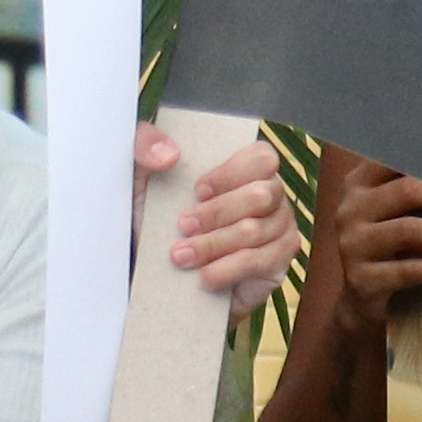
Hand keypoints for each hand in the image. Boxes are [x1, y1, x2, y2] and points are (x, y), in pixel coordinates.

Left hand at [154, 126, 298, 304]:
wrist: (157, 265)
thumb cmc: (158, 213)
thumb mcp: (143, 173)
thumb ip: (145, 144)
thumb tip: (168, 155)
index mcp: (246, 166)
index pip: (261, 157)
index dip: (232, 173)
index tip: (198, 191)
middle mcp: (270, 193)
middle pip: (262, 195)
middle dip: (218, 212)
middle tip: (183, 226)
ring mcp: (279, 227)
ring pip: (255, 231)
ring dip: (214, 244)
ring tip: (181, 256)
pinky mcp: (277, 261)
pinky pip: (260, 262)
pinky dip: (229, 269)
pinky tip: (205, 277)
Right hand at [309, 154, 421, 325]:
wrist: (366, 299)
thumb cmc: (395, 246)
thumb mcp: (403, 211)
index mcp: (361, 182)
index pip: (400, 159)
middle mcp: (351, 209)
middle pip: (407, 192)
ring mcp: (353, 245)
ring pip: (408, 231)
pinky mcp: (361, 280)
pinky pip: (408, 271)